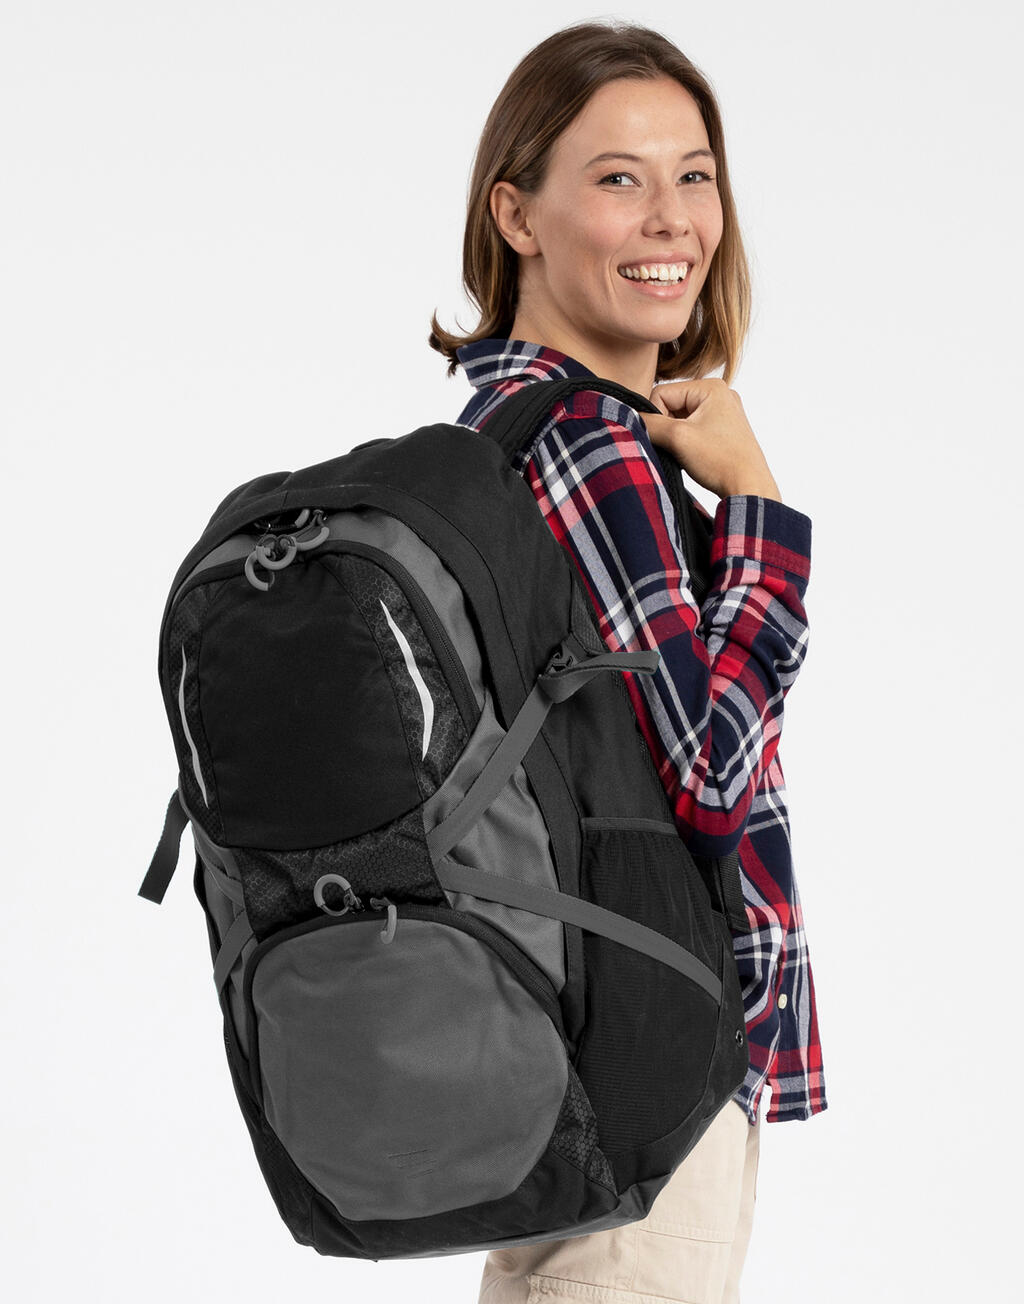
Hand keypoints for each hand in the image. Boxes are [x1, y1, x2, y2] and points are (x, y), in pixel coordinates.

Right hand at [640, 377, 781, 500]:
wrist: (749, 487)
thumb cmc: (722, 461)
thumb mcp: (678, 438)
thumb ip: (649, 423)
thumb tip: (627, 418)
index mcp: (711, 387)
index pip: (661, 393)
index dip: (655, 418)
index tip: (667, 439)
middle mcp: (719, 394)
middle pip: (670, 404)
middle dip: (667, 428)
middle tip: (678, 447)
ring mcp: (722, 412)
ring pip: (679, 419)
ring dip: (676, 437)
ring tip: (690, 453)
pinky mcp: (722, 429)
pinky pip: (691, 429)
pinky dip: (686, 442)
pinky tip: (696, 456)